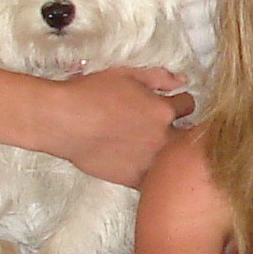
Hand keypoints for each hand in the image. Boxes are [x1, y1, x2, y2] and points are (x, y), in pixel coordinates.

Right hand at [43, 66, 188, 186]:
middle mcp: (162, 138)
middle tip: (162, 127)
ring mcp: (149, 161)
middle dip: (179, 129)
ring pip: (171, 160)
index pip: (188, 105)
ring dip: (166, 152)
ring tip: (148, 146)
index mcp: (164, 111)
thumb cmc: (91, 94)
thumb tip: (181, 80)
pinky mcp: (133, 179)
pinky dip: (149, 171)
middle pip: (186, 136)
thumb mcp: (128, 74)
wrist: (63, 122)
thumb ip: (159, 77)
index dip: (179, 102)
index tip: (171, 104)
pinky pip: (152, 178)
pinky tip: (137, 161)